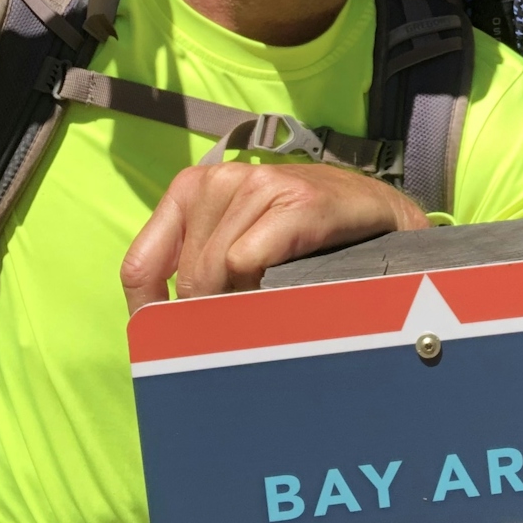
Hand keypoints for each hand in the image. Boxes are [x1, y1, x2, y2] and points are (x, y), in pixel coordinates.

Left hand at [122, 162, 428, 312]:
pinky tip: (291, 285)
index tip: (172, 344)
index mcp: (193, 188)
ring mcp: (261, 184)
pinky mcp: (298, 200)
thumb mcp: (240, 243)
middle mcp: (222, 178)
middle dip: (211, 312)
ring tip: (274, 300)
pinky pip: (250, 260)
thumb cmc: (306, 236)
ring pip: (217, 270)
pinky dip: (263, 286)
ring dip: (243, 300)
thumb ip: (198, 268)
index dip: (151, 314)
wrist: (381, 214)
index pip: (141, 265)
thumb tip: (155, 329)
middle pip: (187, 276)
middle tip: (246, 324)